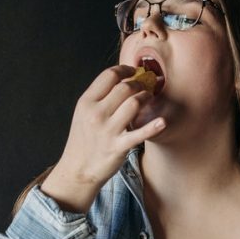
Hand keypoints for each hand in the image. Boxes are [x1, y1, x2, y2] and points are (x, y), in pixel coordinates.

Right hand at [41, 65, 165, 211]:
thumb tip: (121, 79)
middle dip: (139, 83)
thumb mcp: (83, 113)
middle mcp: (96, 114)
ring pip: (134, 103)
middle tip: (145, 85)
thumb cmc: (83, 139)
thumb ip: (99, 97)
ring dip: (146, 97)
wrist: (77, 169)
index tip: (134, 71)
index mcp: (86, 102)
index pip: (109, 75)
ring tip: (149, 98)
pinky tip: (162, 122)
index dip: (125, 69)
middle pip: (124, 87)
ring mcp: (107, 131)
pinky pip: (139, 134)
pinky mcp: (118, 147)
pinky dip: (152, 127)